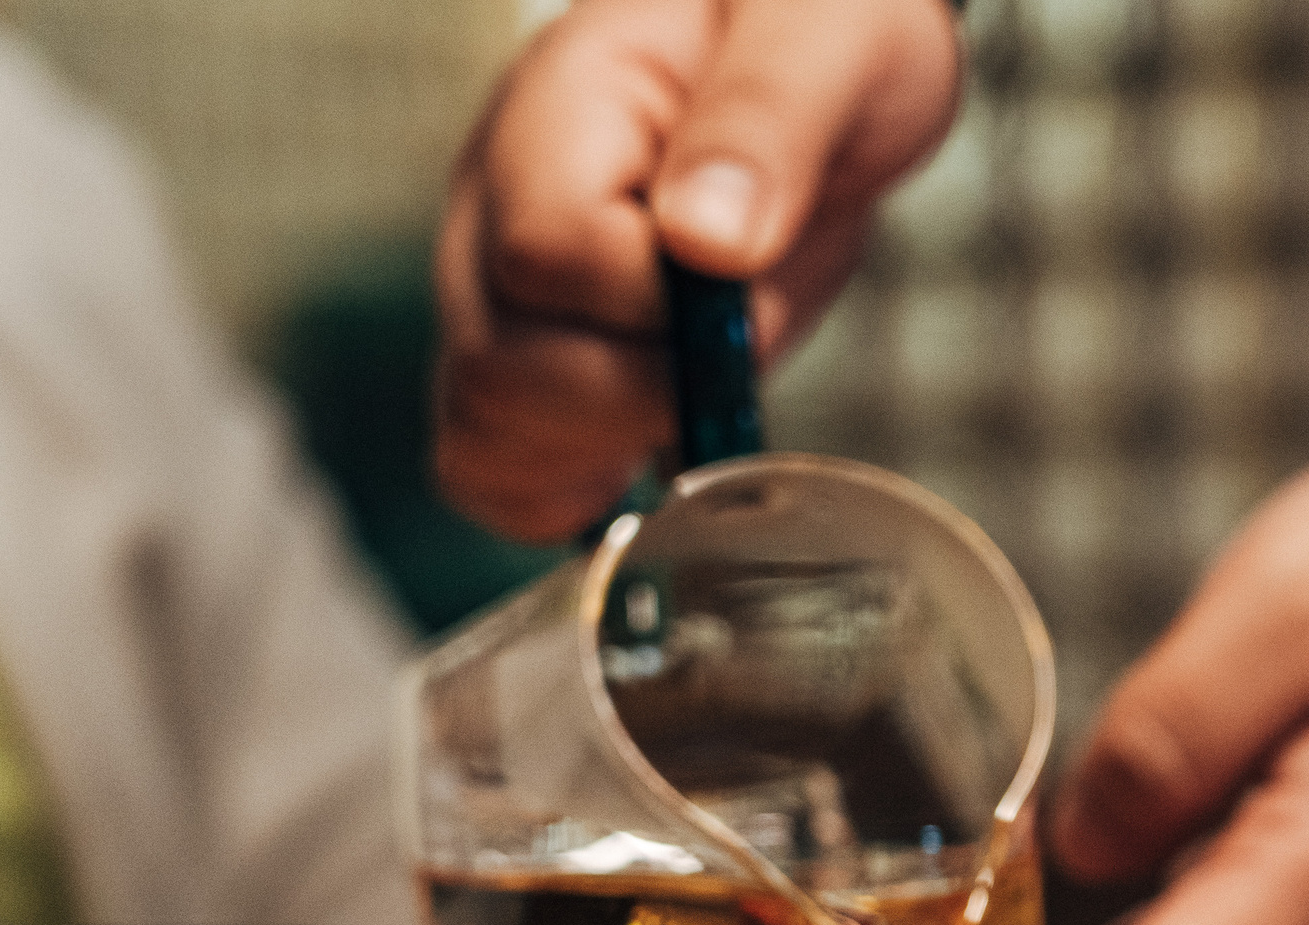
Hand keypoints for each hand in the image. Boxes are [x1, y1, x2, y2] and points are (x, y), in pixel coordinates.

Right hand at [434, 0, 961, 541]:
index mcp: (560, 109)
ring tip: (698, 400)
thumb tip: (709, 240)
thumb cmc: (821, 32)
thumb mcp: (827, 38)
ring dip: (605, 452)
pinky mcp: (524, 351)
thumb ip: (768, 121)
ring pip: (482, 427)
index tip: (743, 287)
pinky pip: (490, 462)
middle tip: (737, 345)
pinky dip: (565, 494)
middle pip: (500, 366)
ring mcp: (495, 284)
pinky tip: (641, 472)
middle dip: (643, 397)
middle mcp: (496, 200)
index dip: (658, 312)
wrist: (821, 58)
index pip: (551, 258)